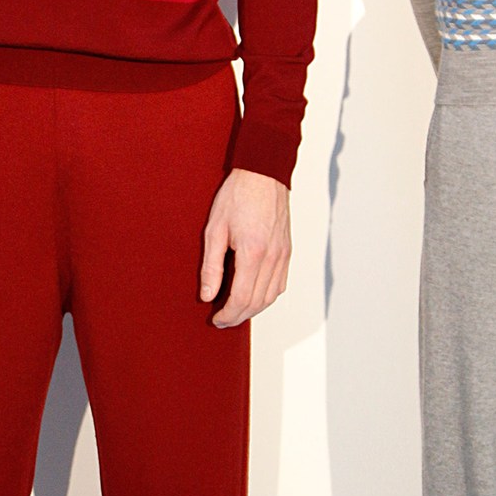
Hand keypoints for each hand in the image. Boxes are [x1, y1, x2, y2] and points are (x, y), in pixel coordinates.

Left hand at [199, 168, 290, 327]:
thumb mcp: (214, 229)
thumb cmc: (236, 197)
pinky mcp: (288, 251)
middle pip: (258, 302)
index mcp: (253, 252)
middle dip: (239, 316)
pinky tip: (253, 296)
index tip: (216, 319)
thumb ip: (211, 265)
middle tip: (222, 321)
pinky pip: (281, 283)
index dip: (228, 314)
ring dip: (253, 310)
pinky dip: (267, 296)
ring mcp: (284, 255)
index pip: (241, 298)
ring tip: (235, 312)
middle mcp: (273, 257)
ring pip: (272, 296)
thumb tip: (207, 295)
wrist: (264, 174)